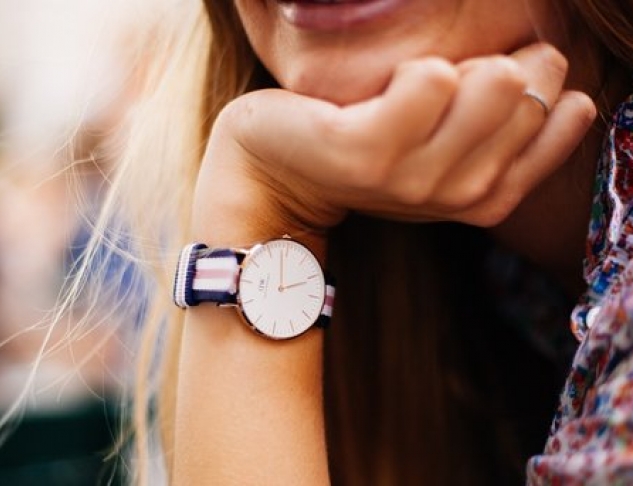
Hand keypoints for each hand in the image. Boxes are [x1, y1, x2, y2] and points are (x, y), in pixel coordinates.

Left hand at [192, 43, 595, 247]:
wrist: (277, 173)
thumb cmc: (362, 151)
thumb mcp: (442, 154)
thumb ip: (503, 137)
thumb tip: (566, 96)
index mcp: (486, 197)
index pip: (564, 118)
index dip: (541, 80)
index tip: (488, 79)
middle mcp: (458, 195)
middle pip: (527, 91)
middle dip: (493, 62)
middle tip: (433, 84)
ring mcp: (413, 180)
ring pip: (492, 82)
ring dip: (452, 64)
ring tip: (408, 86)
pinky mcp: (367, 153)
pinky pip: (429, 78)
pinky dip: (408, 67)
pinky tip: (378, 92)